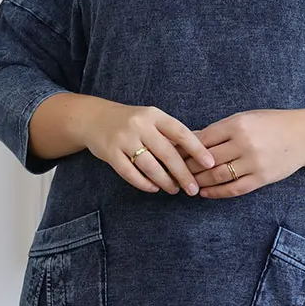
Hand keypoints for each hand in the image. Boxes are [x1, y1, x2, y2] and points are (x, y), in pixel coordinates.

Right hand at [77, 101, 214, 195]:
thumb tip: (200, 151)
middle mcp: (140, 125)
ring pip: (150, 166)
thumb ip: (171, 133)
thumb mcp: (151, 119)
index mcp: (154, 115)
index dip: (197, 149)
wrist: (94, 118)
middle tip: (193, 189)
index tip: (210, 164)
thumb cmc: (131, 122)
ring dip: (165, 181)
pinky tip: (154, 188)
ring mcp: (124, 139)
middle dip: (183, 173)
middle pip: (167, 153)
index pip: (181, 132)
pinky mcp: (110, 153)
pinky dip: (144, 184)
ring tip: (174, 190)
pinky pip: (130, 173)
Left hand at [173, 109, 304, 198]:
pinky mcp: (262, 178)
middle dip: (188, 167)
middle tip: (174, 172)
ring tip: (187, 183)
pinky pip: (234, 188)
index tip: (173, 154)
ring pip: (218, 176)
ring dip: (199, 181)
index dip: (185, 149)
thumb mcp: (246, 118)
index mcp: (238, 124)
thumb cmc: (272, 123)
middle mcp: (244, 143)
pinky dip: (216, 192)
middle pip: (207, 159)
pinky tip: (205, 192)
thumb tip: (191, 137)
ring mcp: (254, 163)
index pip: (203, 139)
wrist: (304, 136)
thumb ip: (221, 129)